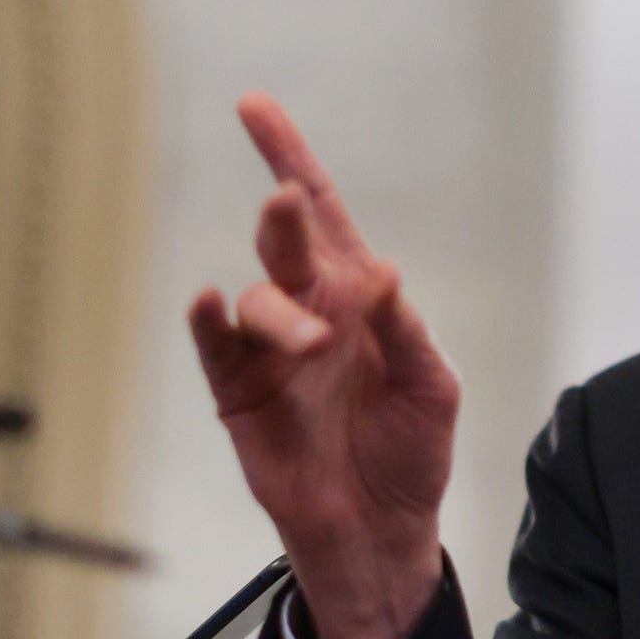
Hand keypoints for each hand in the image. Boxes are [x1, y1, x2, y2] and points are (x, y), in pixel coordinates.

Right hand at [187, 93, 456, 638]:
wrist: (378, 532)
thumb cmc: (410, 452)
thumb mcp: (430, 387)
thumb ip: (405, 330)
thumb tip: (380, 272)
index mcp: (358, 296)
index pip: (324, 215)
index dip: (289, 156)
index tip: (253, 106)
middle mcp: (309, 311)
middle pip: (283, 243)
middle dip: (284, 217)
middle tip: (289, 203)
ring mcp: (269, 352)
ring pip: (258, 300)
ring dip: (282, 310)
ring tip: (317, 342)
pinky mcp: (240, 395)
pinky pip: (216, 348)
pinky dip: (210, 322)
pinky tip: (209, 301)